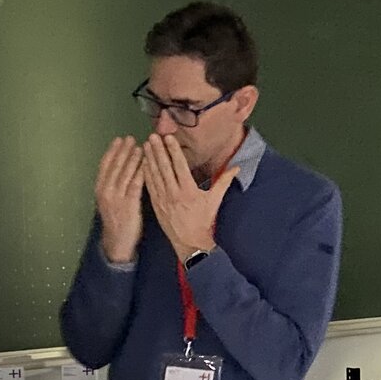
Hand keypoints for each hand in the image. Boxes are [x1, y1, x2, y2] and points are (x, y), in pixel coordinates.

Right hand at [94, 137, 144, 264]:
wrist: (117, 241)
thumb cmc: (117, 221)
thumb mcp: (110, 201)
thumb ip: (114, 185)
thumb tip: (122, 169)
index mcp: (100, 188)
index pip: (105, 165)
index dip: (112, 151)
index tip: (118, 139)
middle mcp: (106, 191)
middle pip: (115, 165)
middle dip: (123, 150)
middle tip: (130, 138)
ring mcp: (117, 197)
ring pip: (125, 172)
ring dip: (133, 158)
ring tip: (140, 146)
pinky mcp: (129, 204)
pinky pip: (136, 184)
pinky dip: (141, 172)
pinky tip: (147, 163)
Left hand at [143, 135, 236, 261]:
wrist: (190, 243)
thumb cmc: (204, 221)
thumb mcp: (215, 201)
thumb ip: (224, 181)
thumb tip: (237, 167)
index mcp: (189, 191)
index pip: (180, 166)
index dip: (174, 151)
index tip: (169, 138)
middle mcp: (174, 193)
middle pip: (165, 168)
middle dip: (158, 151)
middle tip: (153, 136)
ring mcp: (163, 200)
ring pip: (155, 175)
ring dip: (150, 159)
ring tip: (146, 145)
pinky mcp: (156, 205)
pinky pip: (150, 186)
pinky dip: (146, 173)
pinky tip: (143, 163)